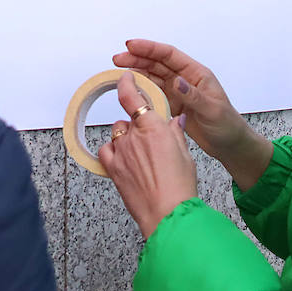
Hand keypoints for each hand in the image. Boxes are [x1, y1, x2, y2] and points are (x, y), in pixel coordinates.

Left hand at [99, 71, 197, 237]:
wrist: (166, 213)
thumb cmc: (179, 186)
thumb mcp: (185, 154)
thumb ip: (176, 134)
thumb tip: (175, 122)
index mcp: (152, 127)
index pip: (131, 97)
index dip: (126, 84)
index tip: (125, 78)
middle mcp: (133, 136)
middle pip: (128, 120)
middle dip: (136, 124)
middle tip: (149, 138)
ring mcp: (121, 153)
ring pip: (117, 134)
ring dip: (125, 138)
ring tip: (139, 152)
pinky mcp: (113, 169)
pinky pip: (106, 151)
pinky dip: (112, 150)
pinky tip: (122, 158)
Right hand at [114, 39, 272, 190]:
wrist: (229, 144)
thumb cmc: (227, 125)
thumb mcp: (212, 110)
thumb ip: (193, 95)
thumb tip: (176, 81)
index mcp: (196, 74)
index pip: (170, 55)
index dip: (150, 48)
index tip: (132, 45)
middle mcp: (184, 79)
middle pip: (157, 63)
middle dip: (137, 59)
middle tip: (118, 58)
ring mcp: (177, 92)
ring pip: (152, 77)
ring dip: (136, 73)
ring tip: (118, 72)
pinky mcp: (172, 104)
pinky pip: (152, 94)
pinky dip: (140, 90)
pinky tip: (129, 90)